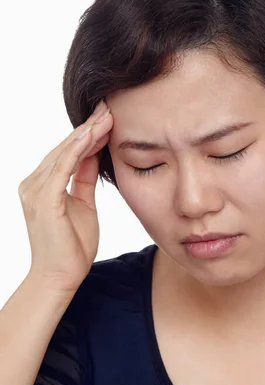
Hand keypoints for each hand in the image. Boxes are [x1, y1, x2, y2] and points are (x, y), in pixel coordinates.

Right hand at [18, 101, 112, 293]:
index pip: (67, 151)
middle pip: (65, 147)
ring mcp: (36, 191)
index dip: (87, 133)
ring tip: (107, 116)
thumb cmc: (72, 246)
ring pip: (64, 153)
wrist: (61, 277)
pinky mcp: (45, 200)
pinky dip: (77, 149)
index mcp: (42, 184)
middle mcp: (34, 183)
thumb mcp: (83, 204)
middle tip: (109, 107)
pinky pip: (62, 168)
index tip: (107, 116)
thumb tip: (94, 154)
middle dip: (89, 127)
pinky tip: (92, 134)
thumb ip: (84, 179)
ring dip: (87, 133)